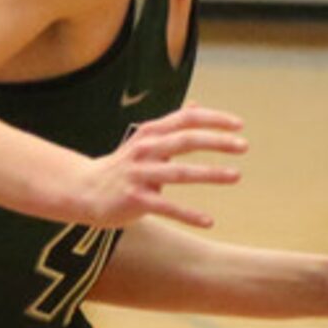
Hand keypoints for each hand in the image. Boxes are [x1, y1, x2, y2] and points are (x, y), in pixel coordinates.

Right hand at [67, 106, 246, 228]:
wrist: (83, 190)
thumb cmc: (121, 166)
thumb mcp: (144, 141)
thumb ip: (171, 126)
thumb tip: (197, 105)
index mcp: (149, 133)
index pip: (186, 119)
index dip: (213, 120)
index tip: (239, 125)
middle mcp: (144, 150)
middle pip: (185, 140)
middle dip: (217, 142)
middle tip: (244, 146)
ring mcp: (139, 175)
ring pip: (180, 173)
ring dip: (210, 174)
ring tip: (236, 176)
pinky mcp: (134, 200)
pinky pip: (166, 207)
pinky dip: (188, 214)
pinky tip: (209, 221)